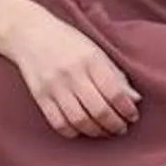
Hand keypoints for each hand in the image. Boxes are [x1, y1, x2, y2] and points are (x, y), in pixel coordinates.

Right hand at [8, 10, 140, 138]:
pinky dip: (72, 132)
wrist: (30, 34)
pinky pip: (58, 123)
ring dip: (95, 131)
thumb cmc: (68, 41)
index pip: (114, 92)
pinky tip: (81, 130)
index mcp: (91, 59)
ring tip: (104, 131)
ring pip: (79, 120)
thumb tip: (134, 99)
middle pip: (98, 109)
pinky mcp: (40, 97)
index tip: (132, 116)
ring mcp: (54, 86)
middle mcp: (73, 73)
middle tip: (121, 129)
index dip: (126, 109)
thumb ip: (115, 74)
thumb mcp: (96, 50)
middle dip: (114, 124)